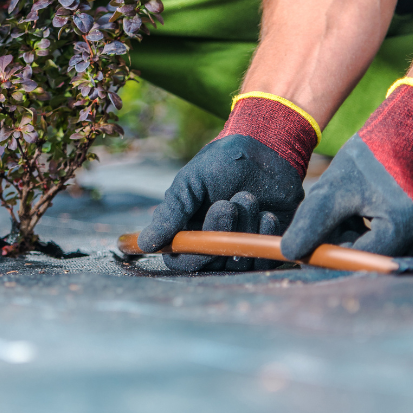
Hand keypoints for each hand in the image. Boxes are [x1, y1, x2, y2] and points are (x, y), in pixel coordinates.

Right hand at [138, 93, 318, 271]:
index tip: (201, 232)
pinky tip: (267, 213)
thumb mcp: (190, 182)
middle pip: (211, 263)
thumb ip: (170, 212)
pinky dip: (264, 235)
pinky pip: (264, 258)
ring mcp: (241, 244)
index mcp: (189, 229)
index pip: (181, 260)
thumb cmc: (222, 162)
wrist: (266, 148)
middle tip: (226, 204)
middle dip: (220, 233)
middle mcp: (214, 242)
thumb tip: (145, 244)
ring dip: (244, 228)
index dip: (190, 254)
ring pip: (238, 260)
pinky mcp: (267, 244)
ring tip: (248, 197)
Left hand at [281, 80, 412, 259]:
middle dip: (344, 244)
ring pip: (378, 253)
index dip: (330, 253)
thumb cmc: (367, 158)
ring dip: (355, 239)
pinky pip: (390, 247)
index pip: (359, 258)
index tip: (307, 247)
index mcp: (404, 226)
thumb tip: (290, 253)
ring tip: (350, 210)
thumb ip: (312, 222)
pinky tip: (364, 214)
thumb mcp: (333, 187)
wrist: (402, 138)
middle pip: (370, 259)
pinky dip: (370, 236)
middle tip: (332, 217)